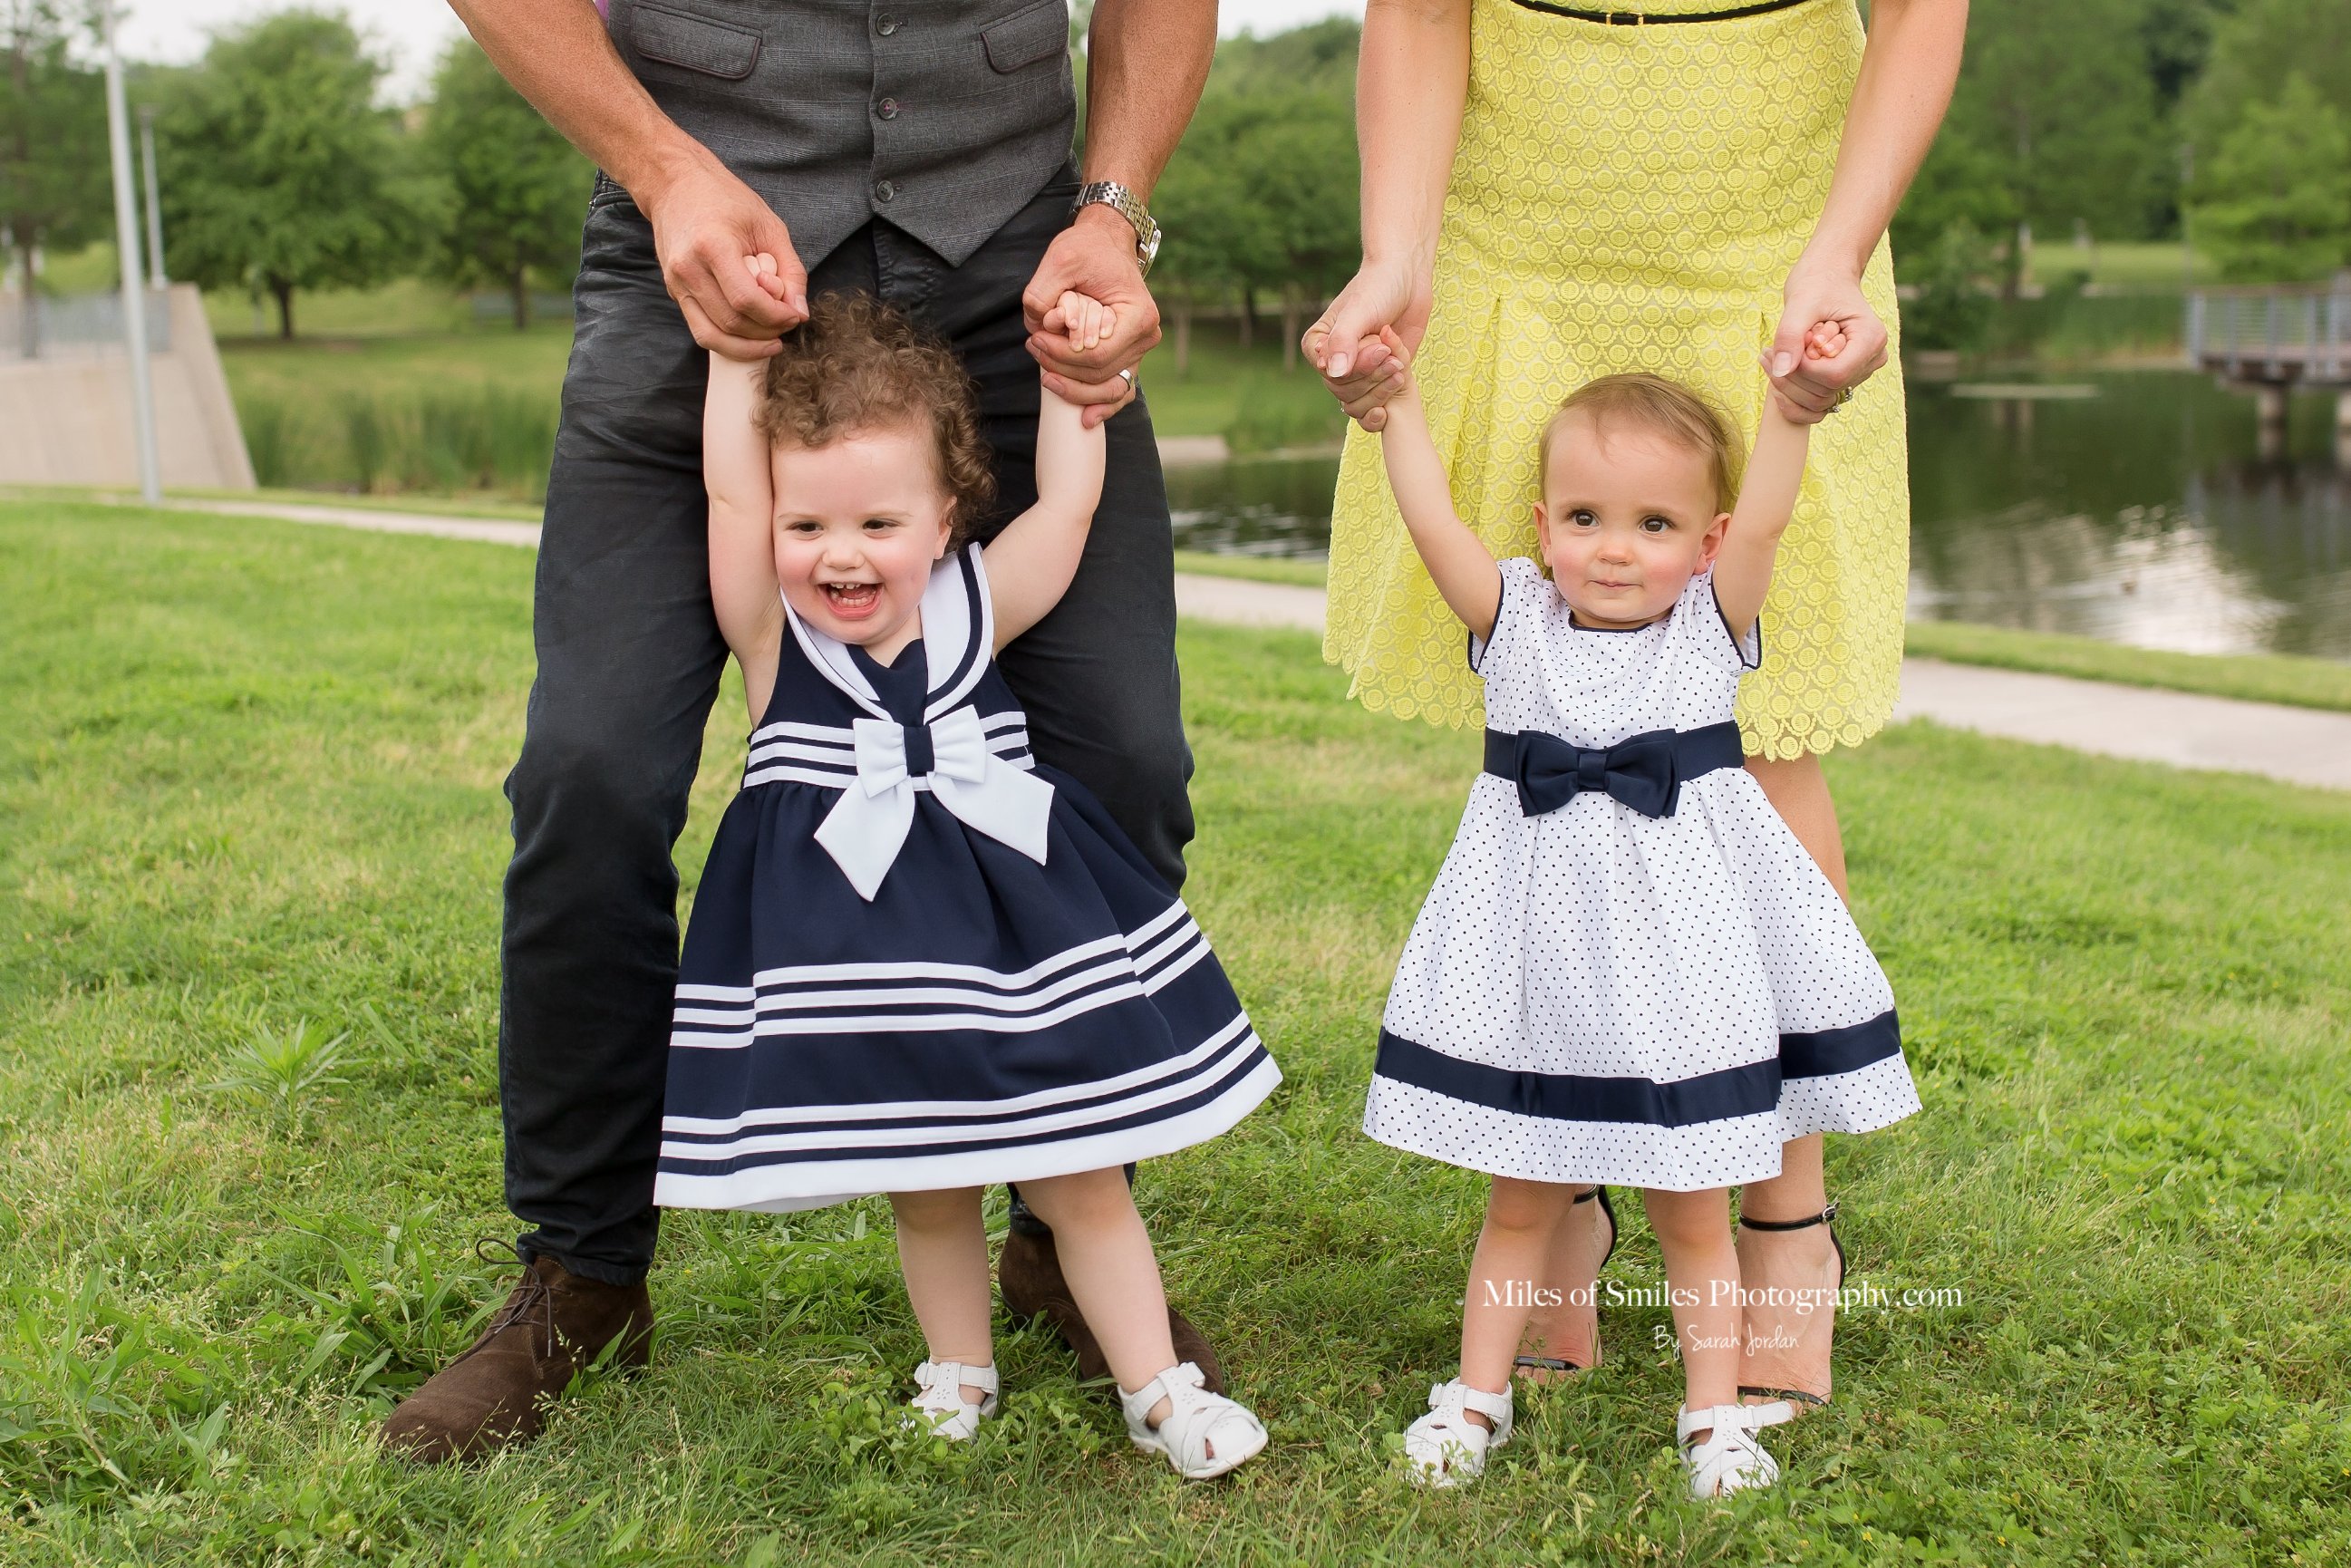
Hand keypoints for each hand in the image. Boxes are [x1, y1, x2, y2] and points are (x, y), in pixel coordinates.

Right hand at [639, 154, 807, 357]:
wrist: (675, 185)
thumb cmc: (725, 199)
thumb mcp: (769, 226)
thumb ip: (791, 270)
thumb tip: (800, 311)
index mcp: (713, 246)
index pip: (746, 300)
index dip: (776, 316)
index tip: (795, 315)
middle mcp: (688, 268)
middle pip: (731, 322)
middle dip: (766, 331)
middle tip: (787, 323)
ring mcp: (676, 283)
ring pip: (713, 335)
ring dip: (748, 346)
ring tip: (771, 339)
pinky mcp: (674, 293)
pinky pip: (701, 331)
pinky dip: (728, 343)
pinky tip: (749, 339)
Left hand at [1023, 206, 1158, 428]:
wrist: (1106, 246)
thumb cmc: (1088, 250)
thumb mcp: (1062, 258)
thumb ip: (1044, 292)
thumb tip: (1038, 326)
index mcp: (1138, 316)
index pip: (1098, 354)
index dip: (1063, 356)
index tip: (1036, 339)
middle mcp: (1146, 337)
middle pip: (1101, 375)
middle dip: (1062, 369)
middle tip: (1034, 347)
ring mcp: (1139, 351)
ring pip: (1109, 389)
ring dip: (1075, 390)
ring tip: (1046, 377)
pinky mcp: (1128, 357)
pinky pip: (1119, 391)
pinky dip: (1103, 407)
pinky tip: (1085, 420)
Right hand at [1303, 258, 1425, 432]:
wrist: (1407, 280)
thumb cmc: (1378, 288)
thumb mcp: (1359, 311)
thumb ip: (1344, 341)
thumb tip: (1334, 373)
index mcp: (1318, 344)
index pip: (1328, 373)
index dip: (1356, 367)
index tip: (1379, 346)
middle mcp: (1333, 361)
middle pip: (1343, 391)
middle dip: (1371, 375)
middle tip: (1390, 352)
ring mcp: (1355, 372)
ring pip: (1359, 401)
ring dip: (1381, 386)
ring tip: (1398, 364)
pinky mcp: (1376, 378)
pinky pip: (1374, 402)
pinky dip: (1387, 396)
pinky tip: (1399, 378)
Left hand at [1763, 258, 1887, 423]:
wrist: (1826, 278)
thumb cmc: (1818, 283)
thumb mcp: (1801, 303)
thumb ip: (1790, 335)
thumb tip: (1781, 371)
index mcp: (1870, 339)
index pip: (1834, 375)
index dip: (1803, 368)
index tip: (1788, 345)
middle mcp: (1871, 360)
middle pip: (1825, 391)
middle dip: (1790, 375)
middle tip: (1768, 351)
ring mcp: (1859, 373)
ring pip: (1819, 402)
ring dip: (1787, 385)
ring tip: (1770, 355)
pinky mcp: (1843, 379)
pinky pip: (1817, 406)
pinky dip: (1792, 397)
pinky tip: (1777, 374)